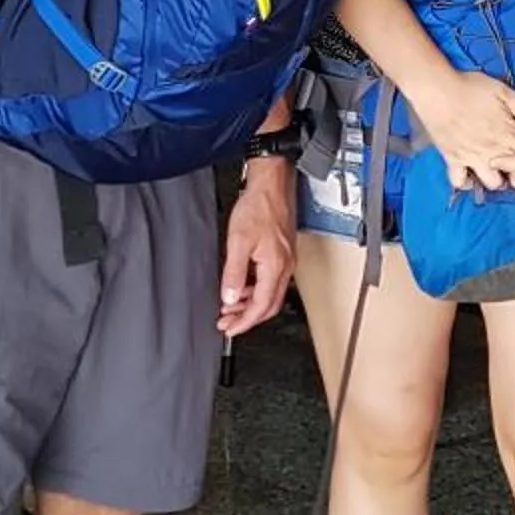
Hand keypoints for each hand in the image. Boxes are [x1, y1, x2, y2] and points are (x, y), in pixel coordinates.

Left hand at [219, 160, 297, 333]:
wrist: (272, 184)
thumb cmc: (259, 206)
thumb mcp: (239, 241)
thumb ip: (234, 273)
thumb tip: (230, 297)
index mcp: (276, 267)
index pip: (261, 306)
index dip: (244, 322)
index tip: (230, 329)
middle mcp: (285, 266)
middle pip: (270, 305)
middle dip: (248, 318)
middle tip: (228, 323)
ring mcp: (286, 260)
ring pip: (271, 294)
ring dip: (251, 304)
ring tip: (231, 306)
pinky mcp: (283, 252)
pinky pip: (272, 280)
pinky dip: (256, 289)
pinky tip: (242, 285)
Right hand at [412, 70, 514, 191]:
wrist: (438, 91)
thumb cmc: (470, 87)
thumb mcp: (502, 90)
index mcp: (507, 132)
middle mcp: (492, 150)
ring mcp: (472, 158)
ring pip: (493, 183)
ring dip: (498, 180)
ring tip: (497, 171)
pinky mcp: (453, 160)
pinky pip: (460, 181)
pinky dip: (466, 182)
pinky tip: (471, 175)